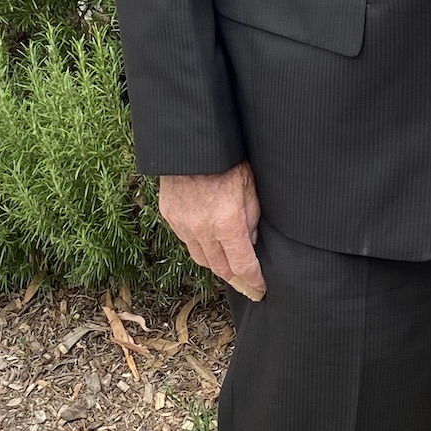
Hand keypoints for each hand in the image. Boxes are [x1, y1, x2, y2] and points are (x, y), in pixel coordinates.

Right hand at [160, 161, 265, 300]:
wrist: (191, 142)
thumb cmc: (227, 160)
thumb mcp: (250, 187)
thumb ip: (251, 219)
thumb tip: (250, 243)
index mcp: (227, 222)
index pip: (242, 266)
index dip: (253, 281)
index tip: (260, 288)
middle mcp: (203, 229)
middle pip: (220, 268)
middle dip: (236, 278)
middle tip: (247, 283)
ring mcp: (183, 224)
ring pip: (201, 258)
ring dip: (216, 264)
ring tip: (228, 265)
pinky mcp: (170, 215)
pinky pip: (186, 241)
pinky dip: (199, 246)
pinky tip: (208, 242)